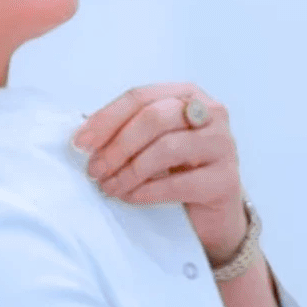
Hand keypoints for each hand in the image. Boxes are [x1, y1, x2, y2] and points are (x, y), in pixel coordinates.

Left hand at [72, 83, 247, 263]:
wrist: (213, 212)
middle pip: (153, 118)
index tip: (80, 143)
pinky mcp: (226, 180)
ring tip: (109, 186)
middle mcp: (210, 112)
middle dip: (117, 145)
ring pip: (166, 148)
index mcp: (186, 94)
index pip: (139, 97)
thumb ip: (124, 131)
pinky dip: (147, 191)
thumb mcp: (150, 142)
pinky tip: (130, 197)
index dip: (106, 118)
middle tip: (94, 169)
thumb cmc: (176, 170)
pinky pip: (178, 183)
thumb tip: (83, 138)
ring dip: (129, 170)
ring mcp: (223, 144)